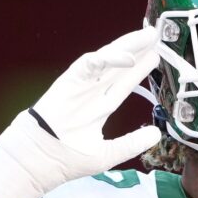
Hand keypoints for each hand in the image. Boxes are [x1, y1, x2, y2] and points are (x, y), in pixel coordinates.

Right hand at [0, 27, 161, 197]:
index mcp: (99, 106)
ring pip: (106, 60)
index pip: (123, 83)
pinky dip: (106, 58)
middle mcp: (91, 92)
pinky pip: (88, 65)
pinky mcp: (68, 82)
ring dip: (126, 47)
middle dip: (136, 50)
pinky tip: (126, 55)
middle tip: (155, 35)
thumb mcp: (108, 154)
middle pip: (117, 66)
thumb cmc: (67, 159)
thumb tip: (156, 134)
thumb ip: (131, 143)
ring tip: (146, 35)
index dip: (139, 69)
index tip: (156, 56)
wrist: (41, 161)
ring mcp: (80, 86)